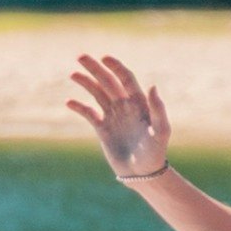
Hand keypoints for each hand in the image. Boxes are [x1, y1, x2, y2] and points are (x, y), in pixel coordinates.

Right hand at [68, 54, 170, 178]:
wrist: (143, 173)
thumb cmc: (156, 152)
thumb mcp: (161, 130)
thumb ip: (158, 108)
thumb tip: (152, 85)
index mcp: (139, 102)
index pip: (126, 78)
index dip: (115, 67)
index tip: (104, 58)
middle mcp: (125, 105)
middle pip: (108, 82)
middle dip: (95, 68)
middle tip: (80, 56)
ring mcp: (113, 116)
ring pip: (97, 94)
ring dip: (86, 83)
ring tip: (73, 74)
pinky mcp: (102, 129)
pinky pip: (89, 113)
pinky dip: (79, 107)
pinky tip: (69, 102)